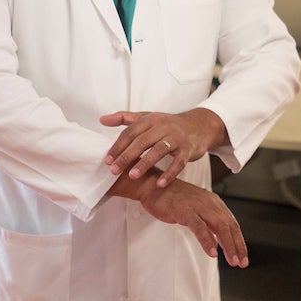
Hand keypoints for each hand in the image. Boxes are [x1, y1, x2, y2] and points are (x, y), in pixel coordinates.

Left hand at [101, 108, 227, 186]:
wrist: (198, 125)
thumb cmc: (168, 124)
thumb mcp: (146, 117)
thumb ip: (123, 118)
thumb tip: (102, 120)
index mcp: (150, 120)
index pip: (130, 133)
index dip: (118, 146)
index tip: (108, 160)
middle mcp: (162, 127)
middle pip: (141, 141)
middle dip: (127, 156)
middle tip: (114, 170)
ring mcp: (176, 138)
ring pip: (158, 150)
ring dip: (145, 163)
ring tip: (133, 175)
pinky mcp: (187, 149)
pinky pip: (178, 162)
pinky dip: (169, 173)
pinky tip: (160, 183)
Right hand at [135, 174, 249, 266]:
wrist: (154, 186)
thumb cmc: (173, 199)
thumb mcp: (195, 210)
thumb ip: (208, 224)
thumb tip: (218, 241)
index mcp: (213, 202)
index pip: (231, 223)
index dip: (239, 241)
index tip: (243, 257)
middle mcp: (209, 203)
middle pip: (229, 226)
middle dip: (237, 246)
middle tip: (241, 263)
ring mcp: (198, 206)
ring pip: (219, 227)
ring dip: (228, 245)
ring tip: (232, 261)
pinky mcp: (185, 211)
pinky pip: (200, 227)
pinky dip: (207, 240)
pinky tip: (212, 252)